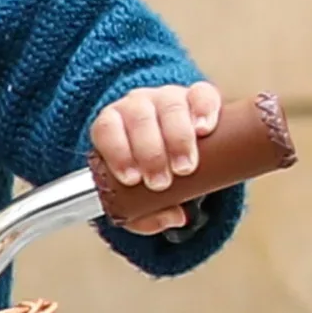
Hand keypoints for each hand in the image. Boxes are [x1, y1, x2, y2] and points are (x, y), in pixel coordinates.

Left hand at [90, 82, 221, 233]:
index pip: (106, 130)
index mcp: (112, 125)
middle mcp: (137, 106)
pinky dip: (203, 110)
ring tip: (185, 167)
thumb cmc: (146, 174)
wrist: (172, 149)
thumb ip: (146, 215)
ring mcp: (168, 97)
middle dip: (150, 153)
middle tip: (162, 182)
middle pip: (139, 119)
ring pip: (170, 106)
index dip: (117, 153)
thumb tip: (175, 218)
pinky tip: (204, 129)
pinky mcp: (198, 95)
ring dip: (177, 138)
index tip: (132, 179)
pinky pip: (201, 94)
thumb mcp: (136, 197)